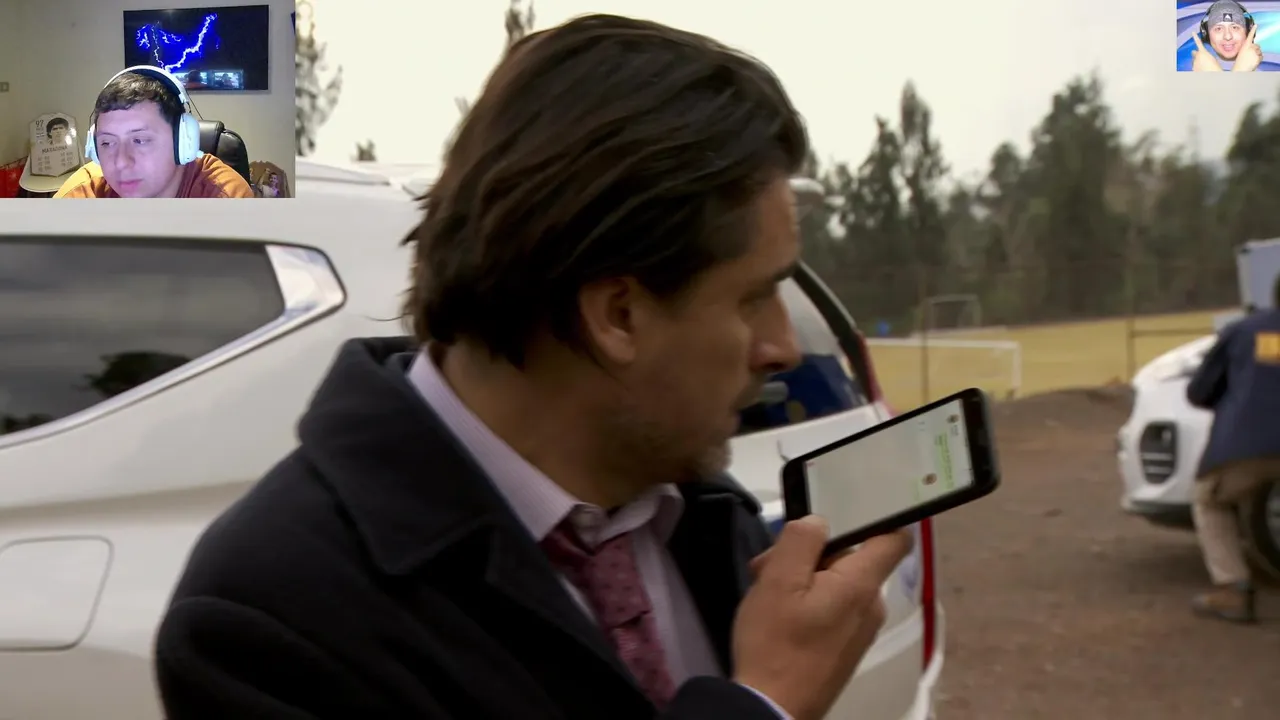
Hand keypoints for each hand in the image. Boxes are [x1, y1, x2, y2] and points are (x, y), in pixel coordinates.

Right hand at [732, 517, 913, 719]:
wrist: (772, 709)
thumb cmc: (775, 642)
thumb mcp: (778, 580)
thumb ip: (802, 540)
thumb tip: (820, 522)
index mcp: (861, 584)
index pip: (895, 538)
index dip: (875, 518)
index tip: (842, 513)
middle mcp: (871, 606)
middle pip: (852, 559)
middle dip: (811, 554)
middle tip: (769, 565)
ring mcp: (861, 631)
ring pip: (838, 583)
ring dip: (803, 578)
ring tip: (766, 593)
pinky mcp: (846, 649)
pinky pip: (834, 609)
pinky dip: (808, 603)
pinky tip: (778, 615)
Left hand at [1192, 34, 1223, 71]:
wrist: (1211, 75)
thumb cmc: (1215, 67)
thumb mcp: (1213, 59)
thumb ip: (1207, 55)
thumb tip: (1205, 56)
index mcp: (1202, 52)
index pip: (1198, 43)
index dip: (1195, 37)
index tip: (1193, 33)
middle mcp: (1196, 57)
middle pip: (1195, 53)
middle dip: (1197, 54)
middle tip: (1202, 57)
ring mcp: (1194, 63)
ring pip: (1194, 60)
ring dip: (1198, 61)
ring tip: (1205, 66)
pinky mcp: (1193, 69)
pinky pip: (1194, 66)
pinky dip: (1197, 66)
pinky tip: (1202, 69)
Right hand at [1232, 26, 1261, 71]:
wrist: (1240, 69)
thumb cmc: (1239, 63)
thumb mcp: (1241, 54)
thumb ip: (1247, 50)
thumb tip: (1252, 49)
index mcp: (1245, 46)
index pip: (1249, 36)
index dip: (1253, 30)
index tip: (1256, 25)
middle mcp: (1250, 47)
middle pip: (1257, 46)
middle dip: (1256, 50)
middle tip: (1250, 57)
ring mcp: (1255, 51)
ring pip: (1259, 51)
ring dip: (1257, 55)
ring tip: (1251, 61)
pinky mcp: (1258, 55)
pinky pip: (1261, 56)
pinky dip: (1258, 59)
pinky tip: (1254, 62)